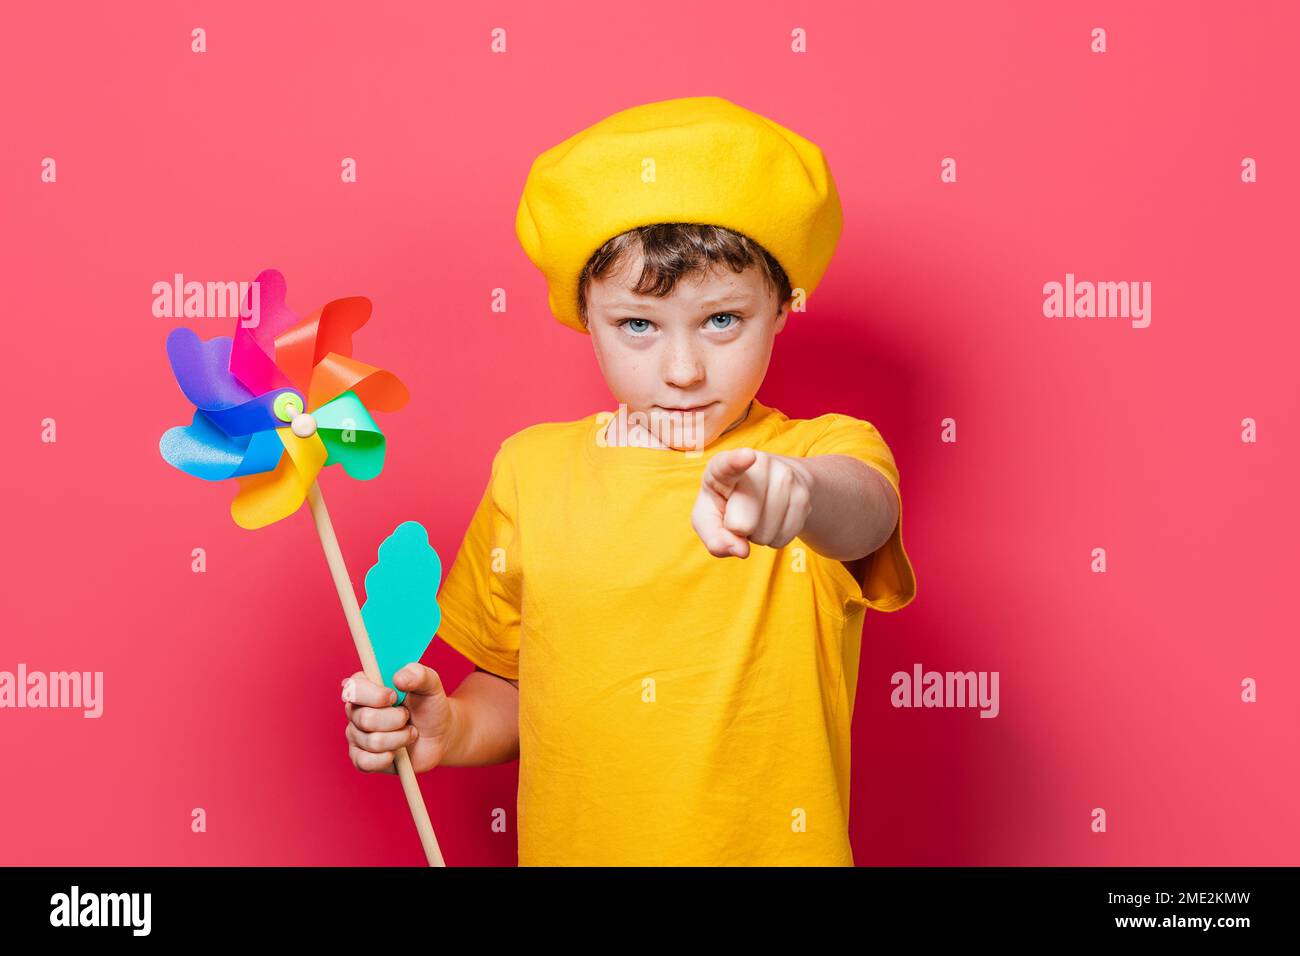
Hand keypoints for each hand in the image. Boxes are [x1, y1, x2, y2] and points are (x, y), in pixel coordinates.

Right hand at [342, 663, 455, 774]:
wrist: (439, 734)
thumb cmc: (429, 705)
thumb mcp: (431, 685)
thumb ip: (418, 674)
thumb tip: (398, 678)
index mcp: (366, 686)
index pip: (354, 688)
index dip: (375, 695)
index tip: (394, 696)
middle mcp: (356, 710)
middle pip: (366, 719)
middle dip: (396, 720)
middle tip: (407, 717)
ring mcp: (356, 735)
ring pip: (373, 741)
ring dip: (400, 738)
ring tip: (410, 732)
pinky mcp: (361, 758)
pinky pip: (366, 762)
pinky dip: (388, 758)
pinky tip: (398, 752)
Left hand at [691, 447, 814, 557]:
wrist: (766, 488)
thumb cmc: (726, 503)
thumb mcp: (708, 518)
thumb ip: (714, 537)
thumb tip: (741, 550)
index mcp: (723, 466)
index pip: (729, 464)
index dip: (737, 461)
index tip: (748, 456)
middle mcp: (758, 465)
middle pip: (743, 523)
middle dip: (738, 531)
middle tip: (738, 514)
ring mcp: (784, 477)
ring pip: (766, 533)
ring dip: (757, 535)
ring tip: (755, 515)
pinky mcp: (803, 495)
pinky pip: (784, 537)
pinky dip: (774, 539)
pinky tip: (771, 520)